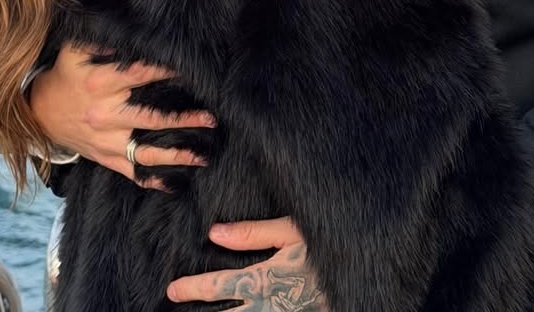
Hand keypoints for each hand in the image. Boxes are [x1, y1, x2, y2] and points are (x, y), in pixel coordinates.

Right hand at [28, 44, 214, 183]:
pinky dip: (152, 180)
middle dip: (183, 119)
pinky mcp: (104, 157)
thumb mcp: (76, 50)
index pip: (141, 75)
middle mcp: (105, 114)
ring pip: (145, 152)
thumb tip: (133, 28)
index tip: (193, 70)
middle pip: (151, 118)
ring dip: (176, 155)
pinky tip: (175, 183)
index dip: (168, 71)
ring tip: (203, 155)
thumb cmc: (65, 75)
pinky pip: (130, 172)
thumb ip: (104, 39)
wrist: (38, 112)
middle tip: (212, 117)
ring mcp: (105, 140)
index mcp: (100, 83)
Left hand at [166, 217, 327, 310]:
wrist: (361, 274)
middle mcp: (269, 305)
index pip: (218, 287)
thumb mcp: (293, 231)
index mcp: (265, 278)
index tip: (172, 290)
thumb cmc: (326, 247)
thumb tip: (215, 232)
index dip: (192, 289)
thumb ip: (253, 232)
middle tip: (172, 311)